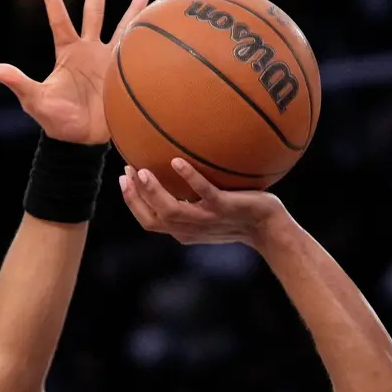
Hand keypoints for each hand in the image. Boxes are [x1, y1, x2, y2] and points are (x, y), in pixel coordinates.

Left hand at [0, 0, 149, 144]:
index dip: (53, 1)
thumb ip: (17, 82)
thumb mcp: (34, 101)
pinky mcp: (124, 74)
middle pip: (93, 13)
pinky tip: (160, 23)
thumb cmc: (56, 122)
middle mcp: (88, 51)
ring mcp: (108, 61)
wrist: (82, 142)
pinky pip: (137, 52)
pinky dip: (147, 39)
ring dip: (132, 9)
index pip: (60, 21)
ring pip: (121, 27)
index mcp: (67, 53)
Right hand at [120, 158, 283, 243]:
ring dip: (153, 192)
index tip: (123, 179)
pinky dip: (189, 178)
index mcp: (184, 230)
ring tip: (142, 171)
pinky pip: (204, 193)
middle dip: (135, 197)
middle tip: (128, 171)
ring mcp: (207, 220)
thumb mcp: (210, 209)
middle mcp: (191, 229)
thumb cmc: (240, 214)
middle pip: (153, 219)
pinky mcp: (224, 208)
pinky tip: (177, 161)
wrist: (268, 227)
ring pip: (172, 211)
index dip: (132, 203)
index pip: (149, 221)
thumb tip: (176, 165)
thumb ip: (192, 196)